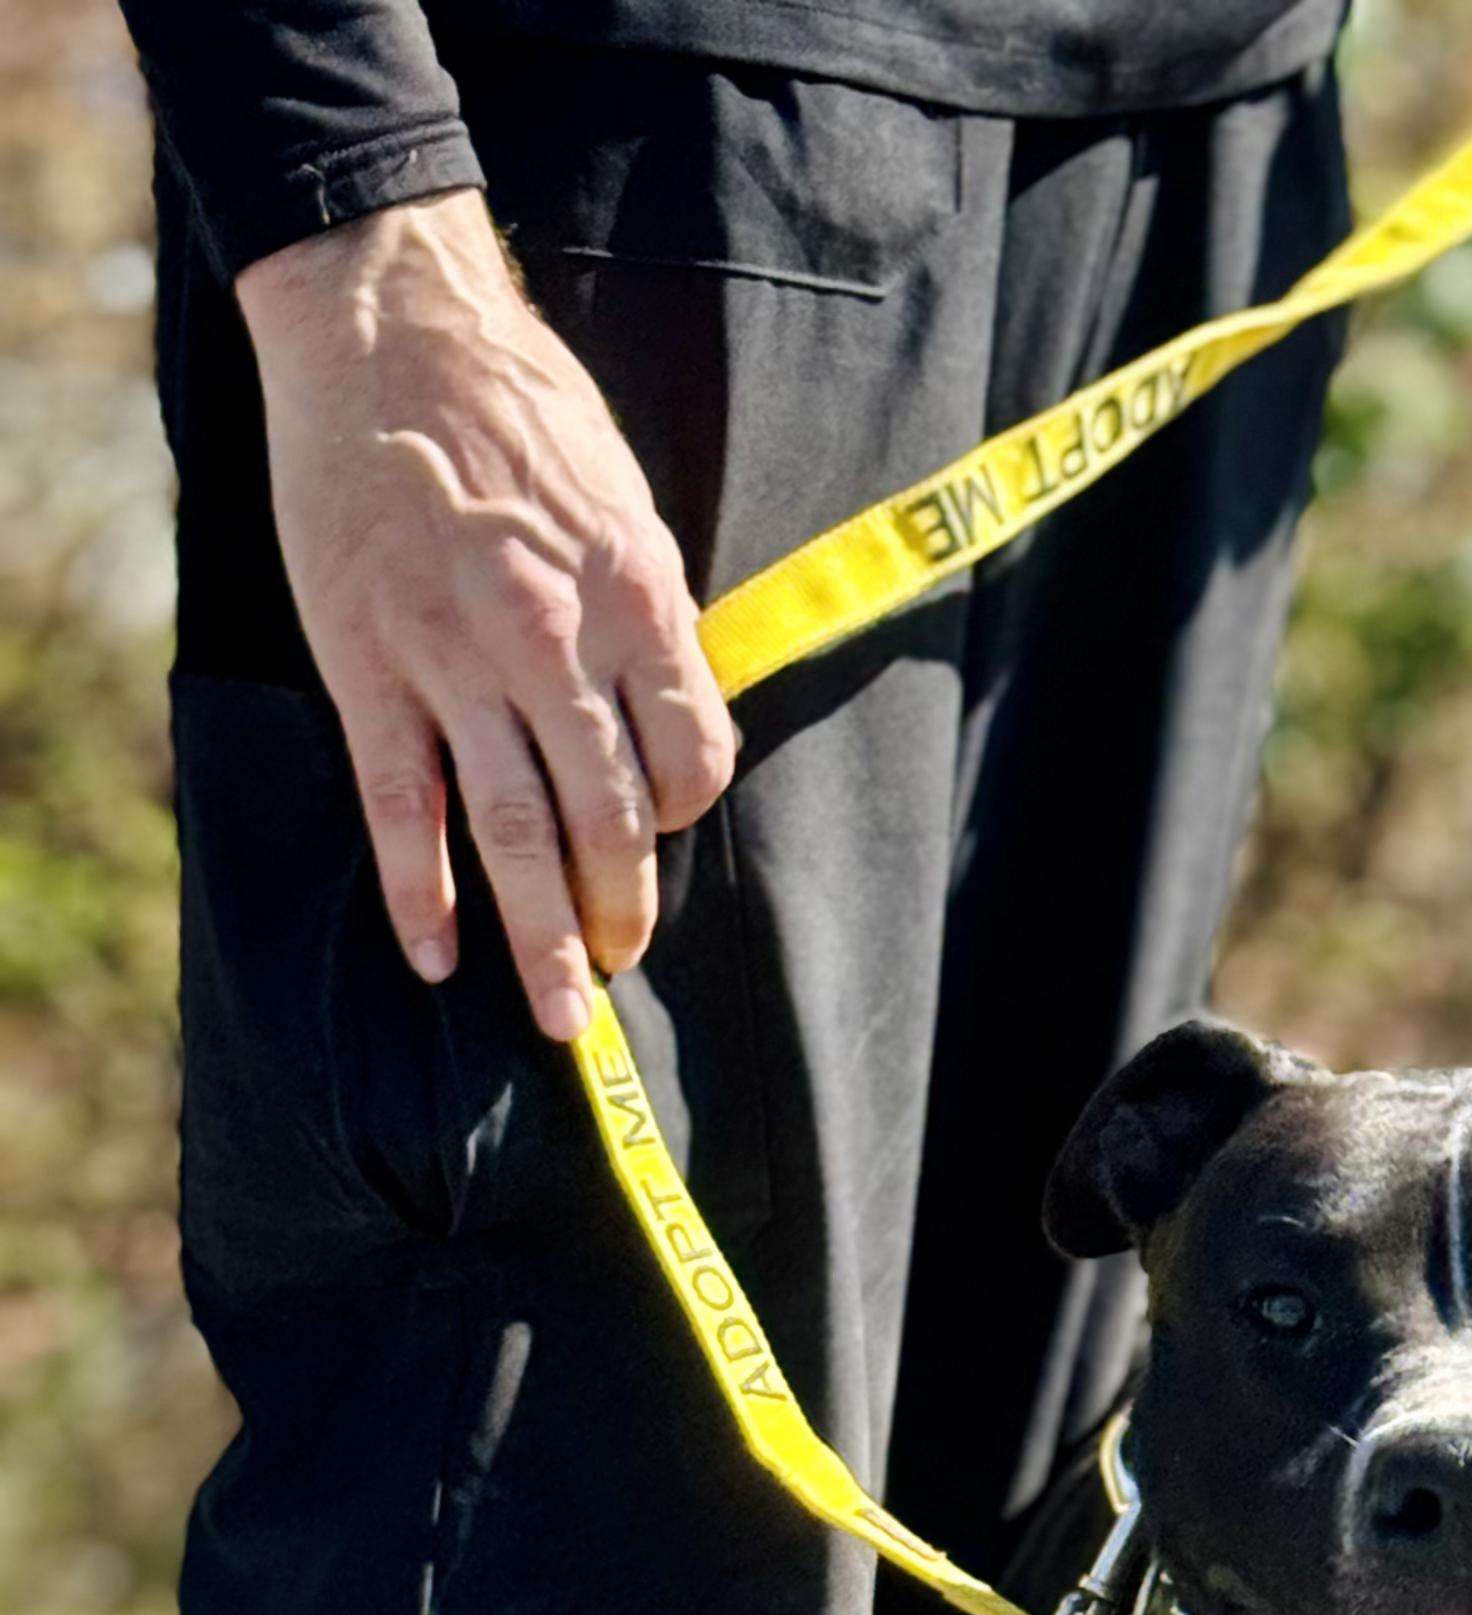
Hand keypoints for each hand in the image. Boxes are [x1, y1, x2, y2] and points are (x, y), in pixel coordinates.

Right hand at [236, 191, 737, 1039]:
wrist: (389, 330)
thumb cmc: (520, 414)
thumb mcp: (623, 504)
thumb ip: (649, 621)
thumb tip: (669, 722)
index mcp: (635, 598)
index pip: (691, 757)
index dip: (681, 812)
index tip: (659, 828)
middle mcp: (552, 638)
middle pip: (607, 817)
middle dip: (620, 909)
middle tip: (617, 966)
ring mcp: (453, 657)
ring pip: (513, 832)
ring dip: (539, 937)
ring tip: (560, 1014)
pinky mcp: (367, 664)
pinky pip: (404, 805)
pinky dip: (420, 890)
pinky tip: (434, 956)